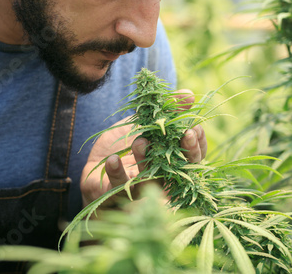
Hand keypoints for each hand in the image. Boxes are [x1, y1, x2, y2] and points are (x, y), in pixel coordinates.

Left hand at [80, 89, 207, 206]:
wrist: (93, 163)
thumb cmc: (124, 143)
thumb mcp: (144, 122)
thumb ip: (167, 110)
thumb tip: (189, 95)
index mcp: (170, 162)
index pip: (193, 157)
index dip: (198, 144)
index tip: (196, 127)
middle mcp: (160, 179)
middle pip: (181, 172)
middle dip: (187, 153)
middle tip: (186, 135)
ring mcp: (139, 189)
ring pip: (150, 181)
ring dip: (146, 159)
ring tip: (140, 141)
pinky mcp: (115, 196)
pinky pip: (119, 188)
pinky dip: (117, 173)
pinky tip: (112, 159)